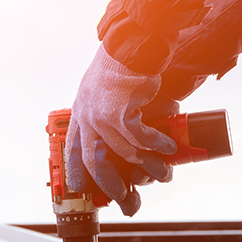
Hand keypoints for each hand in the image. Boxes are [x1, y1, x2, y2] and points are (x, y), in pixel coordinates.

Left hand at [66, 45, 177, 215]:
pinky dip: (157, 146)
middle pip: (95, 164)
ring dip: (148, 167)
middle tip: (126, 200)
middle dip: (112, 186)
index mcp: (80, 114)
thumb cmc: (123, 64)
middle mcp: (87, 117)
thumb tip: (133, 141)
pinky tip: (169, 148)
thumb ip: (109, 115)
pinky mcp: (121, 113)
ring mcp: (101, 117)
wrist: (133, 41)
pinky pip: (141, 139)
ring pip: (124, 155)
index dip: (78, 175)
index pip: (72, 152)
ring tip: (163, 173)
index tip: (84, 191)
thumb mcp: (104, 91)